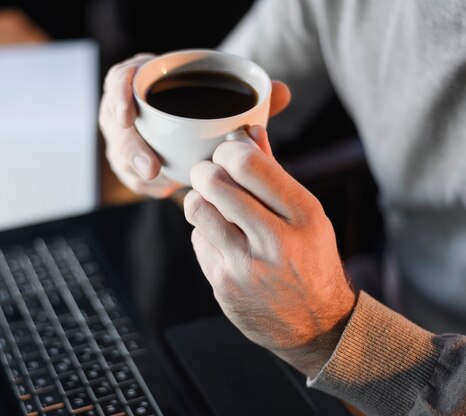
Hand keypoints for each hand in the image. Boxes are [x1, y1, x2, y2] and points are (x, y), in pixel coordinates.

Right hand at [99, 53, 291, 197]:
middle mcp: (128, 106)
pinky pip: (129, 173)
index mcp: (145, 80)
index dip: (118, 97)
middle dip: (130, 148)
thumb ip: (247, 95)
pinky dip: (144, 183)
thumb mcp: (220, 96)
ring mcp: (124, 134)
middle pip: (115, 124)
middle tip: (152, 168)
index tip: (129, 116)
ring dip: (136, 171)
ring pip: (119, 153)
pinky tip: (162, 188)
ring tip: (160, 183)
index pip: (119, 81)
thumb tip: (283, 92)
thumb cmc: (203, 104)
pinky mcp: (128, 159)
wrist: (185, 124)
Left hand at [184, 126, 355, 377]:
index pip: (249, 164)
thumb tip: (248, 130)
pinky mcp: (224, 285)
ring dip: (198, 200)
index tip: (224, 153)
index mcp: (303, 214)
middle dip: (204, 171)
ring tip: (210, 204)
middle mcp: (277, 239)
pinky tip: (221, 242)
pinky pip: (198, 241)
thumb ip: (273, 172)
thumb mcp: (305, 215)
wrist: (317, 325)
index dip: (226, 151)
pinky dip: (204, 235)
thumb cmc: (310, 258)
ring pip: (197, 209)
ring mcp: (247, 266)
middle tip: (206, 174)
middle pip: (215, 182)